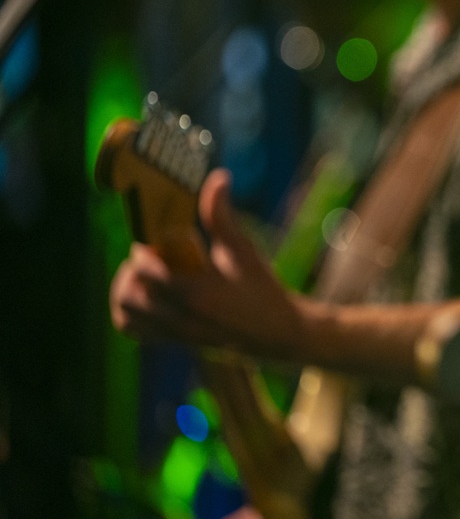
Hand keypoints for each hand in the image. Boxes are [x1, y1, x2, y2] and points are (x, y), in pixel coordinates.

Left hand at [109, 168, 308, 359]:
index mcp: (198, 292)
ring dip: (126, 292)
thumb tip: (218, 177)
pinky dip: (130, 312)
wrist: (276, 331)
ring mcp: (176, 333)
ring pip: (125, 315)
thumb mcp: (244, 251)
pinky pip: (134, 331)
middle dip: (131, 273)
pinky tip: (148, 296)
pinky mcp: (175, 341)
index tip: (151, 242)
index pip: (148, 273)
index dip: (142, 254)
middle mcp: (182, 317)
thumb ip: (222, 217)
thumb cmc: (262, 287)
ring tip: (145, 278)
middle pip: (128, 296)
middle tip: (148, 259)